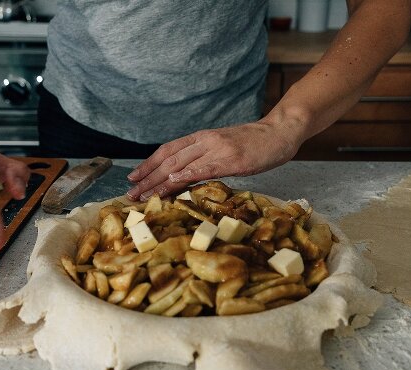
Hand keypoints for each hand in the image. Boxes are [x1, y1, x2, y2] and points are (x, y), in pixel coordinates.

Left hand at [126, 117, 303, 200]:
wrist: (280, 132)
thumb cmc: (254, 144)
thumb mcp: (224, 148)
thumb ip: (205, 159)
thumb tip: (186, 176)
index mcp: (201, 138)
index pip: (167, 150)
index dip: (148, 164)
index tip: (133, 178)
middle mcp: (205, 141)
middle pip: (168, 159)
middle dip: (147, 177)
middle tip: (130, 194)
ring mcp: (217, 149)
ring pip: (180, 165)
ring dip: (159, 182)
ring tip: (144, 196)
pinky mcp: (231, 160)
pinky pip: (203, 169)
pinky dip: (185, 177)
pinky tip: (171, 185)